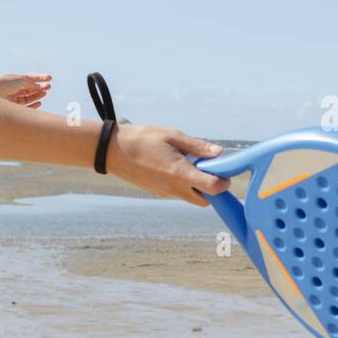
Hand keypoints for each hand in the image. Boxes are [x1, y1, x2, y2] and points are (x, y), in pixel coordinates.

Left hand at [0, 73, 51, 108]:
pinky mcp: (12, 107)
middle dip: (39, 87)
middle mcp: (13, 88)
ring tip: (45, 93)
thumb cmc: (3, 84)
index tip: (50, 78)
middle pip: (29, 88)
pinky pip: (24, 107)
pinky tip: (39, 103)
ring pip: (28, 97)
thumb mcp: (19, 81)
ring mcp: (12, 98)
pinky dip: (32, 105)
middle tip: (49, 87)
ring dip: (37, 95)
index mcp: (13, 79)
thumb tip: (39, 87)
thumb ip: (30, 84)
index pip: (29, 78)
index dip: (39, 77)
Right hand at [108, 124, 231, 206]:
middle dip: (212, 189)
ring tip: (189, 165)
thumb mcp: (173, 136)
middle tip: (209, 170)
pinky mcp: (158, 193)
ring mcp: (165, 193)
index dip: (224, 182)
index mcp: (180, 174)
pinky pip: (178, 194)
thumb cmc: (143, 139)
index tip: (225, 172)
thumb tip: (219, 152)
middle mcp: (175, 189)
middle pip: (205, 200)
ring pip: (191, 198)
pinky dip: (184, 185)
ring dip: (197, 187)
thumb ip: (198, 147)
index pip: (213, 188)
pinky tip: (175, 168)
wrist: (113, 151)